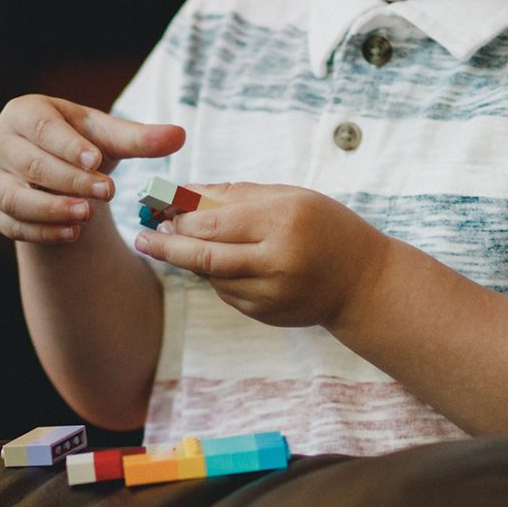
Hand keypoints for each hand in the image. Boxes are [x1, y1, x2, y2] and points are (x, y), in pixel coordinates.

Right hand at [0, 94, 184, 242]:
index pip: (42, 128)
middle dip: (70, 179)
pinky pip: (13, 225)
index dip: (68, 144)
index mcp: (25, 113)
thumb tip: (179, 135)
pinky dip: (43, 232)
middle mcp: (0, 144)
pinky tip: (72, 234)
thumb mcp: (108, 139)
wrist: (56, 174)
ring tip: (86, 215)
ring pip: (15, 197)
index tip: (96, 159)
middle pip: (31, 163)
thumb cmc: (82, 145)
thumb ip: (140, 138)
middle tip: (106, 192)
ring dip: (51, 208)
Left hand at [133, 183, 390, 327]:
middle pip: (203, 256)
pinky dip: (215, 276)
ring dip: (189, 260)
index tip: (155, 207)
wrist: (364, 283)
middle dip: (167, 245)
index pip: (214, 221)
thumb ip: (236, 194)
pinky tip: (220, 262)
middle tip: (144, 237)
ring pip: (211, 276)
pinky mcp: (265, 314)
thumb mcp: (290, 198)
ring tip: (177, 243)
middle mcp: (277, 260)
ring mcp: (271, 293)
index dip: (179, 215)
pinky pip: (226, 292)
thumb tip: (183, 192)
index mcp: (283, 221)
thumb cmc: (326, 228)